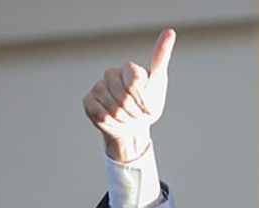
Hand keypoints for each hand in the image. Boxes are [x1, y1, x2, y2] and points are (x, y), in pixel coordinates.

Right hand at [83, 28, 175, 161]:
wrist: (133, 125)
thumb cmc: (148, 103)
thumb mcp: (158, 83)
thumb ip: (160, 58)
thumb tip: (170, 31)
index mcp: (129, 68)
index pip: (136, 86)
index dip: (144, 103)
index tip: (148, 107)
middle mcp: (111, 73)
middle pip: (125, 100)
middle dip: (136, 114)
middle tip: (138, 115)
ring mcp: (98, 86)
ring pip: (113, 110)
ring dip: (125, 120)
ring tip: (128, 118)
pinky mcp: (88, 100)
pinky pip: (101, 115)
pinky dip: (112, 123)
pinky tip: (115, 120)